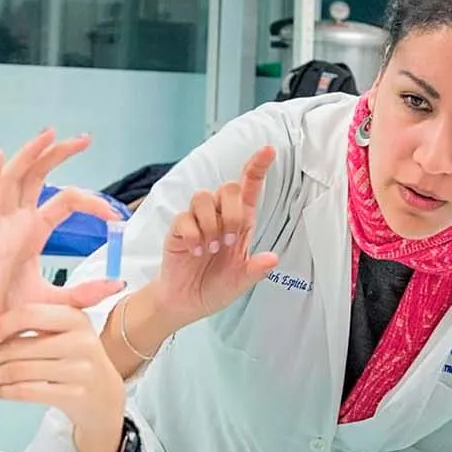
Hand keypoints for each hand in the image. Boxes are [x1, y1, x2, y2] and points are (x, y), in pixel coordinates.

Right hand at [0, 132, 122, 371]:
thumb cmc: (8, 316)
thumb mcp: (56, 302)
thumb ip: (85, 293)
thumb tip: (118, 284)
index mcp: (32, 232)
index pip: (64, 200)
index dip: (91, 201)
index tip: (116, 215)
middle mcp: (16, 223)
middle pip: (37, 176)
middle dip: (59, 153)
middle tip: (85, 138)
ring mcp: (0, 226)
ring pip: (13, 179)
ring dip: (30, 154)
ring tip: (49, 134)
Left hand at [0, 303, 127, 451]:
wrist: (104, 395)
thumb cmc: (76, 358)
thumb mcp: (68, 330)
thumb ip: (37, 318)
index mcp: (76, 318)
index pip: (29, 314)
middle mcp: (81, 342)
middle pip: (20, 347)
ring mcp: (80, 370)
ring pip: (20, 372)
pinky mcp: (75, 395)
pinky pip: (27, 392)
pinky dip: (5, 392)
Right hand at [145, 145, 279, 326]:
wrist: (187, 302)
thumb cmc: (215, 287)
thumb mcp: (241, 283)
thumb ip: (255, 270)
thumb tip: (273, 259)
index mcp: (239, 224)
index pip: (249, 188)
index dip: (257, 167)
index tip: (269, 150)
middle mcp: (219, 217)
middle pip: (227, 188)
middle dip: (231, 214)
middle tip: (228, 241)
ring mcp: (197, 221)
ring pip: (203, 197)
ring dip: (211, 223)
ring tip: (211, 248)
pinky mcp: (178, 229)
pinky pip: (184, 218)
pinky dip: (193, 236)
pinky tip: (195, 252)